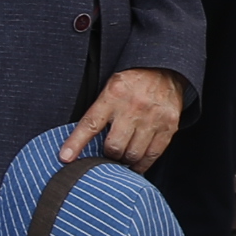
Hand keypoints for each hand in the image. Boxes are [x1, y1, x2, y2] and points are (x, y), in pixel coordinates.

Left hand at [64, 66, 183, 167]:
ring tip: (121, 159)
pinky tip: (136, 165)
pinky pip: (153, 154)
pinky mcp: (169, 126)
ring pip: (133, 154)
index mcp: (113, 96)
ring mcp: (153, 118)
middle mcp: (133, 107)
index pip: (90, 124)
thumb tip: (80, 141)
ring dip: (124, 161)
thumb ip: (99, 111)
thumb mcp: (110, 88)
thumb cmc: (132, 83)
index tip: (65, 158)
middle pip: (114, 146)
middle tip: (106, 155)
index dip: (76, 143)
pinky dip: (142, 164)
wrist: (165, 71)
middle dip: (108, 155)